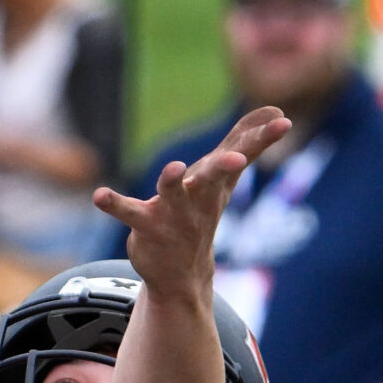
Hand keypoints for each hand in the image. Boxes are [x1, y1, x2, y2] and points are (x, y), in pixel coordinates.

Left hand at [92, 106, 289, 298]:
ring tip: (175, 168)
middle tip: (236, 160)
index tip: (283, 122)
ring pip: (173, 195)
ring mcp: (173, 215)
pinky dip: (114, 203)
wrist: (182, 274)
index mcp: (218, 183)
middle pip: (215, 178)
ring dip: (173, 182)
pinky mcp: (146, 226)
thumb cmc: (202, 214)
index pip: (243, 157)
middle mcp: (200, 199)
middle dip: (225, 168)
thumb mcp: (224, 178)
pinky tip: (99, 195)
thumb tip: (274, 108)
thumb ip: (244, 141)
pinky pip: (129, 213)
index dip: (262, 139)